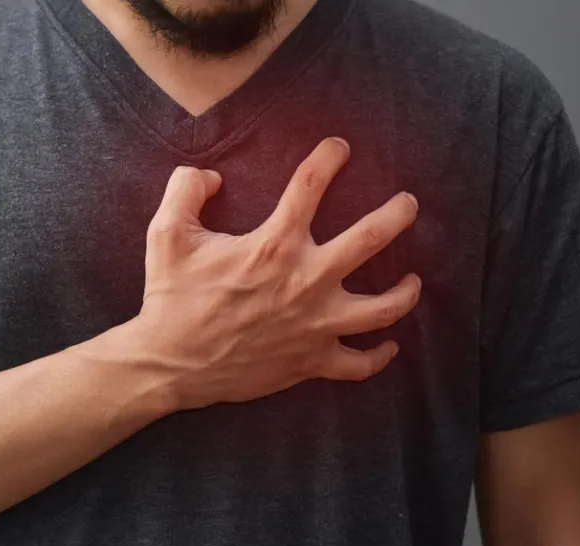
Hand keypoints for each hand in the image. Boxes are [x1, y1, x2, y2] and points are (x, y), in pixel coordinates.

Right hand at [131, 137, 421, 410]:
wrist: (169, 365)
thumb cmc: (170, 299)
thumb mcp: (165, 234)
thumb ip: (186, 190)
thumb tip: (209, 175)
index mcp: (274, 245)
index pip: (311, 185)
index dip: (329, 158)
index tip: (340, 147)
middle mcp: (305, 281)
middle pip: (371, 239)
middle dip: (397, 215)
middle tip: (408, 204)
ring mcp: (314, 325)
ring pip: (383, 308)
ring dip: (405, 292)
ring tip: (413, 280)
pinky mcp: (311, 362)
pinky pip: (359, 364)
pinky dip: (379, 356)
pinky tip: (389, 344)